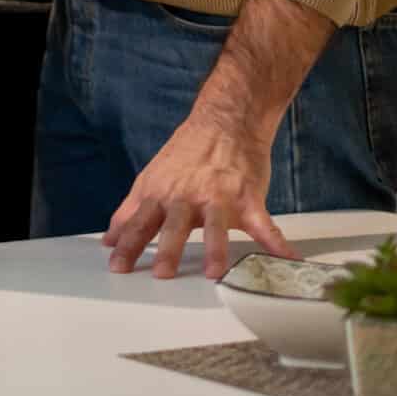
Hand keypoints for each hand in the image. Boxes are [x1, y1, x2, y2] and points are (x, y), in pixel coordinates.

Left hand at [104, 114, 293, 278]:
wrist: (224, 122)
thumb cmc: (185, 156)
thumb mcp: (151, 179)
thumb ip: (130, 211)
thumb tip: (109, 239)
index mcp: (161, 194)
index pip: (139, 222)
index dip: (128, 244)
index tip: (117, 267)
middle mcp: (186, 196)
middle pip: (174, 224)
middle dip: (167, 248)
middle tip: (161, 273)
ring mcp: (218, 197)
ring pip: (215, 225)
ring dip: (214, 249)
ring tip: (214, 273)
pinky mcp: (247, 197)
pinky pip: (262, 223)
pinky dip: (275, 242)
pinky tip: (287, 259)